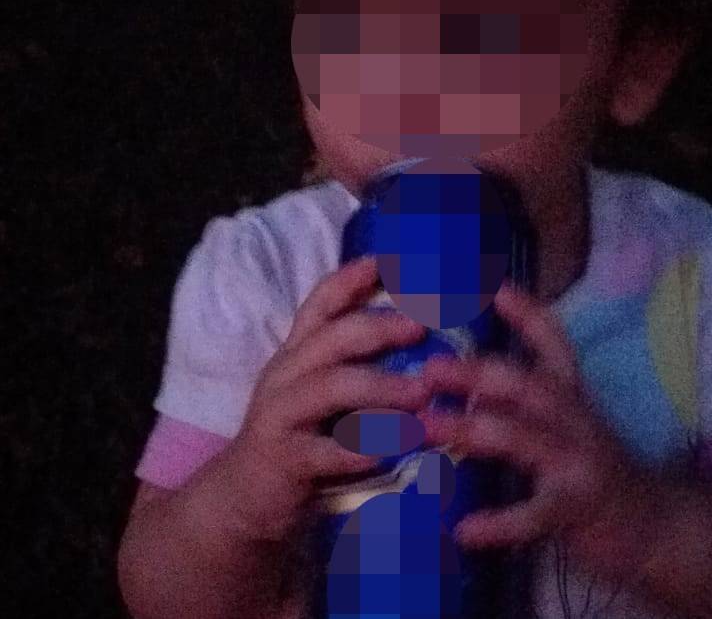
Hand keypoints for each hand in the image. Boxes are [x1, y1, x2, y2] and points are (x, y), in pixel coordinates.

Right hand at [224, 256, 428, 539]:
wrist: (243, 497)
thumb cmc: (299, 438)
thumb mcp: (319, 394)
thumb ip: (356, 367)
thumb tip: (422, 343)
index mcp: (298, 353)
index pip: (321, 303)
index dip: (351, 278)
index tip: (387, 260)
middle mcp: (287, 374)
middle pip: (331, 337)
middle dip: (379, 327)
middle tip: (421, 328)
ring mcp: (281, 414)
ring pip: (330, 387)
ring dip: (380, 387)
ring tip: (421, 394)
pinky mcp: (282, 459)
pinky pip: (323, 451)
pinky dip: (358, 448)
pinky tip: (389, 451)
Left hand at [417, 281, 651, 561]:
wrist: (654, 525)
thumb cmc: (591, 466)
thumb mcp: (566, 421)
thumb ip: (524, 399)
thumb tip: (468, 382)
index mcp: (570, 394)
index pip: (553, 342)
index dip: (527, 312)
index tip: (494, 286)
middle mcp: (576, 418)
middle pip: (525, 384)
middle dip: (475, 372)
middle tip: (429, 369)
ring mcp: (579, 461)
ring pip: (522, 438)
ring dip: (472, 429)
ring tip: (428, 426)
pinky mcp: (578, 508)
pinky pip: (534, 515)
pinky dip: (499, 522)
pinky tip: (464, 529)